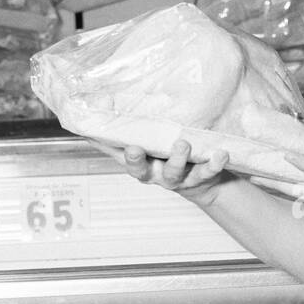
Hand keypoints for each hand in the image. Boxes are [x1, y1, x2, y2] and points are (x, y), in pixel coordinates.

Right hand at [88, 138, 232, 208]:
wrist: (198, 182)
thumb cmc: (161, 159)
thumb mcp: (139, 149)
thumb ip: (114, 138)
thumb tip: (83, 120)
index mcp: (142, 167)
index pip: (130, 164)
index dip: (129, 158)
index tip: (130, 147)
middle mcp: (158, 175)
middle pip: (149, 172)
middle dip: (143, 162)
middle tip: (144, 148)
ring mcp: (180, 178)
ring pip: (177, 172)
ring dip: (179, 159)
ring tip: (184, 142)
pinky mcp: (201, 177)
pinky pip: (208, 172)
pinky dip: (214, 164)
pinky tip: (220, 154)